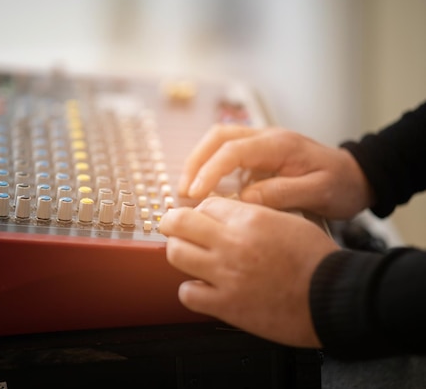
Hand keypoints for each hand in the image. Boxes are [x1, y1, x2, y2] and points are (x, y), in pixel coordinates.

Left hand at [160, 197, 338, 347]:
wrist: (335, 297)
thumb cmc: (317, 260)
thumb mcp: (287, 221)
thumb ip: (253, 215)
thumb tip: (227, 214)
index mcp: (250, 219)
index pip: (205, 204)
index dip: (201, 211)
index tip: (202, 219)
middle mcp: (233, 243)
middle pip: (178, 223)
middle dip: (173, 224)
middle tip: (176, 229)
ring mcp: (226, 275)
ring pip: (175, 254)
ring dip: (180, 254)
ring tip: (191, 257)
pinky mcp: (226, 305)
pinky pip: (187, 293)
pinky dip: (191, 290)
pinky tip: (203, 288)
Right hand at [178, 125, 372, 218]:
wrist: (358, 177)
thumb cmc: (341, 185)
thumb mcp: (318, 193)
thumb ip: (282, 193)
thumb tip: (244, 197)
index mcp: (279, 144)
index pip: (232, 150)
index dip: (209, 171)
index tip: (195, 194)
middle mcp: (266, 137)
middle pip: (218, 137)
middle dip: (195, 161)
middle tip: (183, 189)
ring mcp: (261, 143)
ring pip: (218, 141)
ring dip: (199, 161)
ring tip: (187, 188)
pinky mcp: (259, 154)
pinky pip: (226, 152)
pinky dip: (210, 166)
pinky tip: (205, 187)